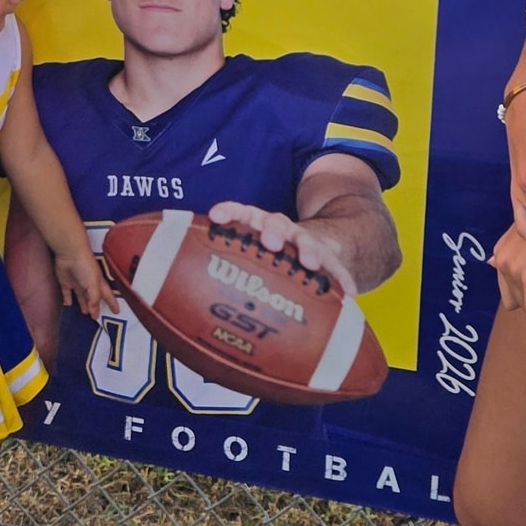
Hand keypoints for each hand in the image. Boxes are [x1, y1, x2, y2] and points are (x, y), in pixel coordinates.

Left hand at [56, 241, 116, 317]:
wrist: (70, 254)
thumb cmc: (86, 267)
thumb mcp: (94, 284)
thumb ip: (94, 299)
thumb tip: (94, 312)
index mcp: (98, 284)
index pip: (107, 296)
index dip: (112, 304)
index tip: (116, 312)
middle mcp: (88, 284)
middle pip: (93, 298)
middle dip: (95, 307)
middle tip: (96, 317)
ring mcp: (77, 283)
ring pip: (81, 297)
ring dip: (83, 304)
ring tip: (85, 313)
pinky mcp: (66, 282)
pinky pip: (66, 293)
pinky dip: (67, 299)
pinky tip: (67, 304)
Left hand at [209, 200, 356, 296]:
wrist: (323, 244)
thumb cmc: (273, 261)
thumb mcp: (249, 262)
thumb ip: (222, 276)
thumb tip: (175, 312)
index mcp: (259, 228)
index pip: (242, 214)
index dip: (230, 212)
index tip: (217, 215)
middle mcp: (283, 232)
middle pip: (275, 224)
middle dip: (270, 229)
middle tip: (268, 240)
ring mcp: (307, 244)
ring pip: (306, 242)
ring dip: (307, 250)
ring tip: (310, 263)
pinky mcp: (329, 260)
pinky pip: (337, 270)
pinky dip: (343, 280)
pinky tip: (350, 293)